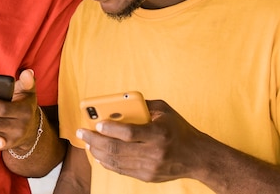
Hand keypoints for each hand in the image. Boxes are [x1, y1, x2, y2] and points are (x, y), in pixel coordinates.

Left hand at [77, 99, 203, 182]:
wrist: (197, 156)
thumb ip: (142, 105)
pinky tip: (98, 154)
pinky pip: (121, 170)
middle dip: (95, 140)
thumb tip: (117, 103)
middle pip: (117, 149)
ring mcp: (150, 168)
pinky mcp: (147, 177)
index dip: (110, 129)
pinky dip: (107, 162)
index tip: (96, 124)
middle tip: (82, 133)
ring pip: (116, 161)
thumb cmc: (178, 129)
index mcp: (159, 133)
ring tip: (87, 143)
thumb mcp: (164, 111)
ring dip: (97, 152)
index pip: (129, 133)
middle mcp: (154, 152)